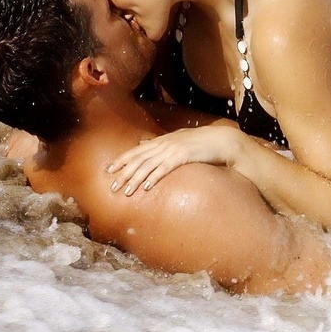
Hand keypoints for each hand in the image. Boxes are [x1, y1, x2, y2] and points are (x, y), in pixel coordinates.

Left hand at [107, 127, 246, 195]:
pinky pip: (165, 168)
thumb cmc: (202, 142)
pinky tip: (147, 187)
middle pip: (138, 159)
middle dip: (123, 173)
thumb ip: (160, 142)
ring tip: (126, 191)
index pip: (136, 150)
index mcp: (162, 140)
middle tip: (112, 186)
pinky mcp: (182, 156)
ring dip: (135, 179)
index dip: (121, 160)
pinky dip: (154, 177)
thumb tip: (144, 142)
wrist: (221, 140)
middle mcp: (164, 144)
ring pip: (148, 166)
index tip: (109, 170)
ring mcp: (172, 150)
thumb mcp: (178, 139)